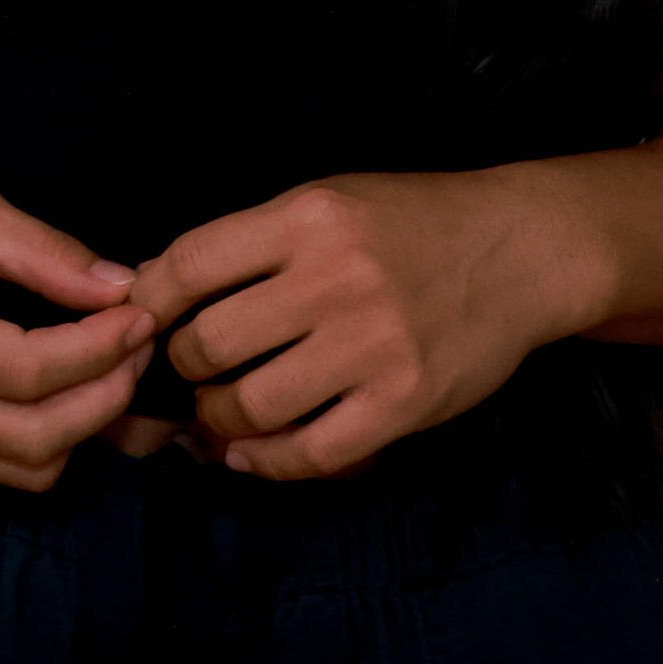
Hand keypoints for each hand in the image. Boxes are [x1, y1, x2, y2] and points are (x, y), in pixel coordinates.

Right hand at [0, 177, 154, 491]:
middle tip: (140, 346)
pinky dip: (50, 441)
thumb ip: (49, 254)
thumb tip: (121, 290)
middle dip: (107, 396)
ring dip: (86, 427)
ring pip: (27, 468)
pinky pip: (2, 469)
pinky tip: (69, 392)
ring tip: (112, 369)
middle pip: (36, 437)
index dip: (101, 348)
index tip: (140, 313)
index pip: (30, 370)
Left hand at [132, 170, 593, 480]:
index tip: (142, 321)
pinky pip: (310, 452)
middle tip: (193, 369)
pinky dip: (268, 461)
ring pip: (250, 405)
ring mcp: (373, 345)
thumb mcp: (327, 202)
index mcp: (308, 217)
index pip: (188, 265)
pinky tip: (254, 451)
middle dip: (183, 365)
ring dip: (218, 417)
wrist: (520, 250)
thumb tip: (149, 282)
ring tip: (223, 409)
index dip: (148, 302)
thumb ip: (246, 242)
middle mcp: (336, 278)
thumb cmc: (411, 224)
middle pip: (209, 343)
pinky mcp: (404, 402)